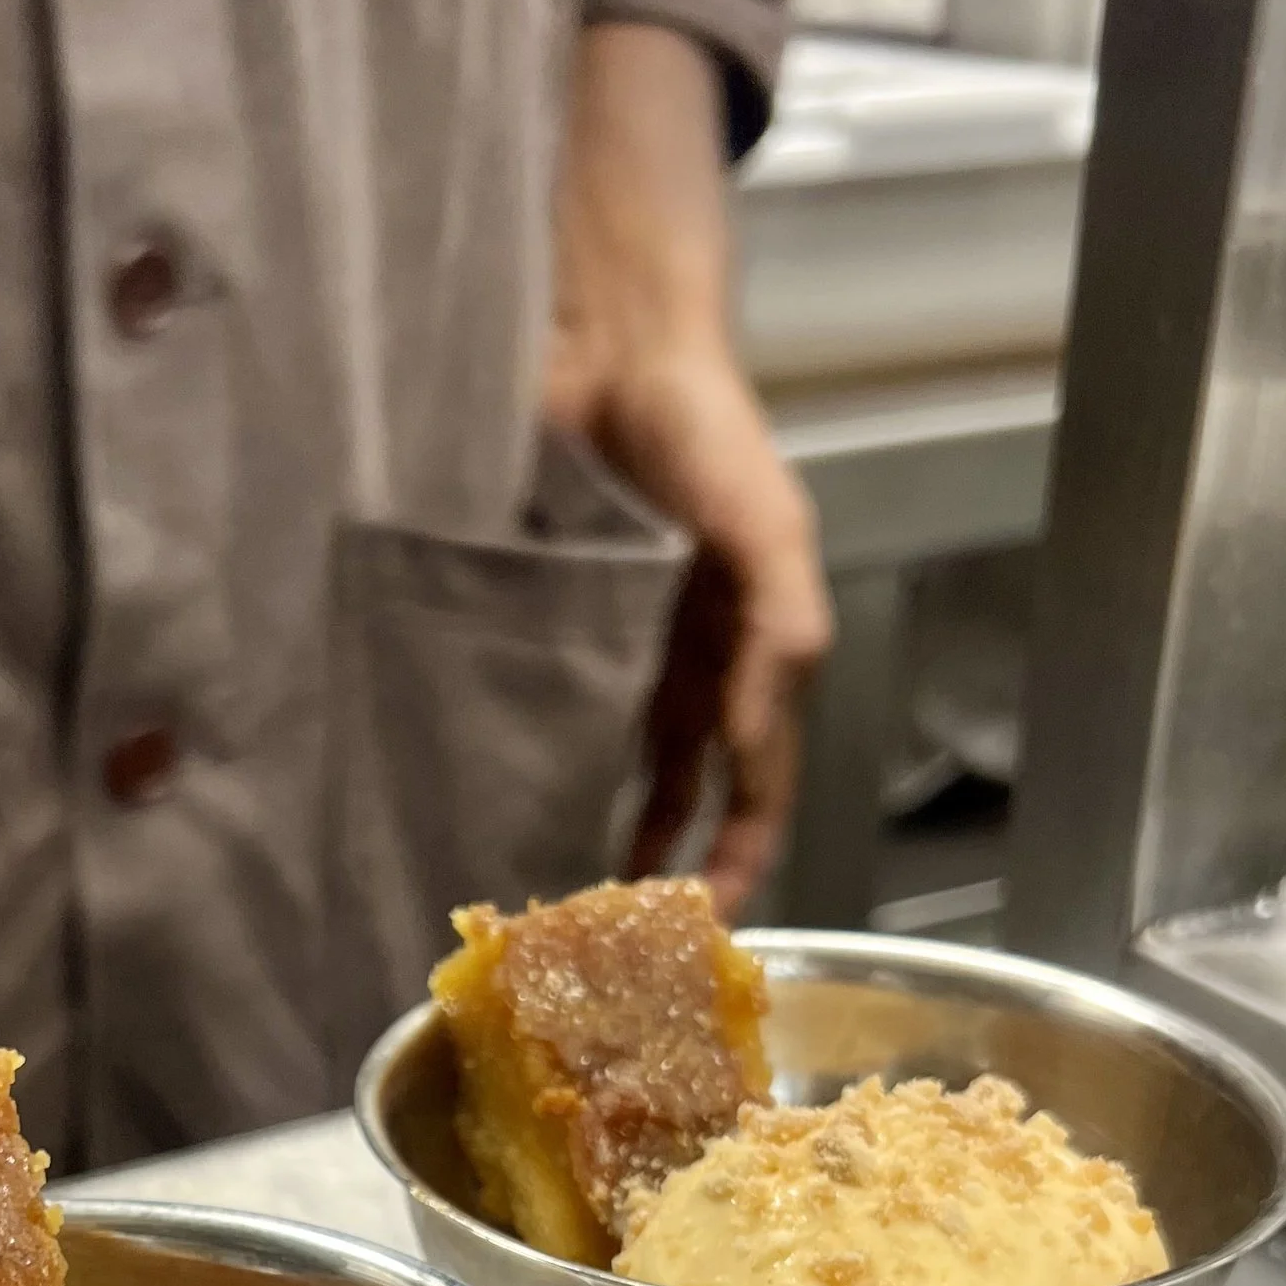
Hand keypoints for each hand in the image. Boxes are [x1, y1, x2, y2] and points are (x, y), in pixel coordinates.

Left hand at [544, 21, 832, 919]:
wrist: (604, 340)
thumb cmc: (701, 426)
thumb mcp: (768, 527)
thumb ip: (778, 633)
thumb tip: (745, 750)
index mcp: (748, 650)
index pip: (754, 786)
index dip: (742, 859)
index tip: (707, 929)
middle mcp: (685, 661)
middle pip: (688, 793)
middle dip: (669, 868)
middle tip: (630, 945)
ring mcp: (619, 647)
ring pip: (622, 767)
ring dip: (607, 832)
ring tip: (570, 903)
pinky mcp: (552, 623)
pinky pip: (550, 716)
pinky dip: (538, 767)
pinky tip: (507, 808)